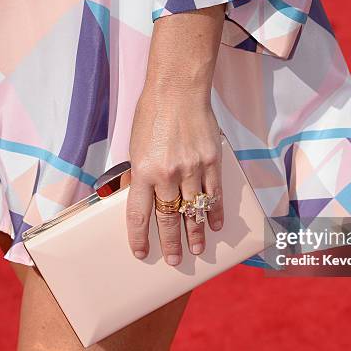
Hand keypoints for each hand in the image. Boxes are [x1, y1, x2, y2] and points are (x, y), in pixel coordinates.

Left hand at [127, 87, 223, 264]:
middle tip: (175, 260)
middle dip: (171, 243)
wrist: (178, 90)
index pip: (139, 214)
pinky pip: (214, 193)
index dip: (139, 237)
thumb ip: (139, 174)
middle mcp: (167, 174)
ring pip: (194, 210)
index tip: (141, 253)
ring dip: (196, 233)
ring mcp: (192, 169)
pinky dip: (215, 211)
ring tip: (197, 250)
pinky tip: (214, 225)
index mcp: (143, 171)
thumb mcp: (135, 146)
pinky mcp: (212, 161)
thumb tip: (142, 198)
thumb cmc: (152, 114)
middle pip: (169, 218)